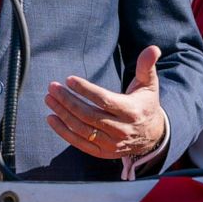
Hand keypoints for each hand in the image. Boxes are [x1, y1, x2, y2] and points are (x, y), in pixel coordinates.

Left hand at [44, 45, 164, 159]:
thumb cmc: (145, 103)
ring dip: (63, 114)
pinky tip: (51, 119)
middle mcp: (121, 130)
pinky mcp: (103, 153)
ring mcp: (111, 144)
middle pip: (89, 115)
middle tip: (52, 87)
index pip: (104, 101)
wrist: (152, 135)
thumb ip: (147, 66)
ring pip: (82, 129)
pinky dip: (64, 132)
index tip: (69, 79)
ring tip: (49, 99)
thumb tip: (153, 48)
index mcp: (131, 111)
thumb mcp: (149, 84)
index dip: (85, 90)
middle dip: (68, 100)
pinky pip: (80, 144)